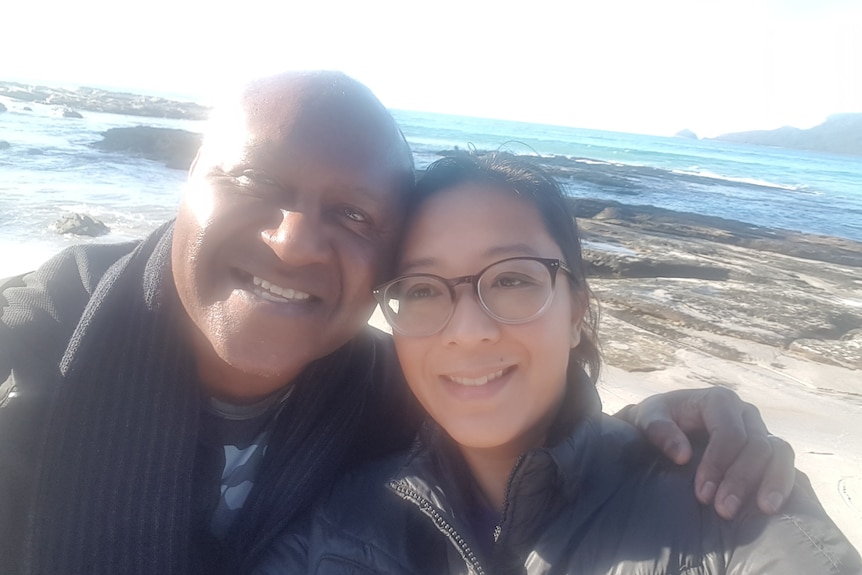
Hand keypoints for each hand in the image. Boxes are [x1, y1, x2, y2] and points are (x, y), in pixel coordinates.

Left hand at [621, 387, 795, 518]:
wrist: (665, 424)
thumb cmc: (657, 420)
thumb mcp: (648, 418)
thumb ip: (659, 430)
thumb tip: (682, 455)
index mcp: (718, 401)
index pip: (729, 432)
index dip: (719, 463)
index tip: (702, 494)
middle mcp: (744, 414)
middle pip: (756, 445)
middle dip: (741, 479)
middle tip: (723, 510)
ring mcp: (760, 431)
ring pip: (780, 453)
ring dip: (773, 482)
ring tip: (764, 510)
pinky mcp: (767, 452)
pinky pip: (785, 465)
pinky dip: (783, 484)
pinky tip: (772, 507)